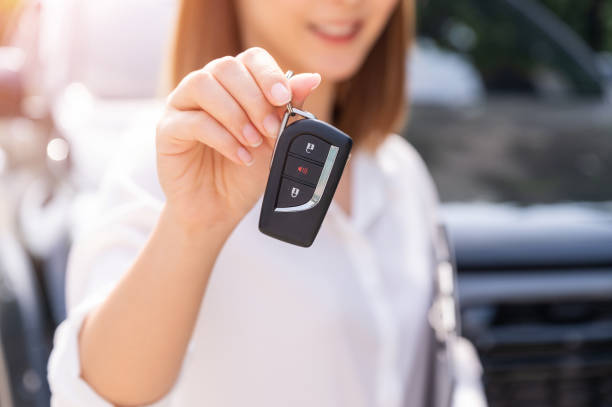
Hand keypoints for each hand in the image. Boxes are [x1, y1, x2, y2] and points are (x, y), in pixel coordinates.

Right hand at [155, 47, 320, 229]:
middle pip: (226, 67)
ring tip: (253, 142)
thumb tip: (310, 78)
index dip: (268, 74)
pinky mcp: (167, 130)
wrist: (220, 209)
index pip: (250, 58)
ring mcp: (182, 105)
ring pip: (203, 84)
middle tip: (271, 129)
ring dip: (235, 114)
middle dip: (254, 97)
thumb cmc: (245, 173)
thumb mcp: (276, 142)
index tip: (284, 99)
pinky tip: (240, 156)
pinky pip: (192, 121)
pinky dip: (222, 138)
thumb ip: (290, 110)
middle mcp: (206, 87)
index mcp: (234, 84)